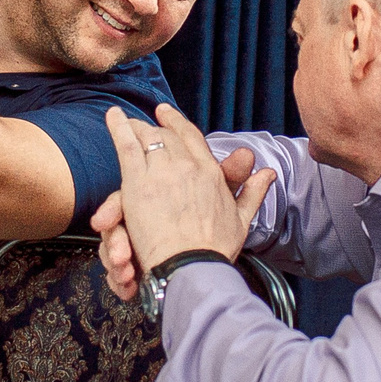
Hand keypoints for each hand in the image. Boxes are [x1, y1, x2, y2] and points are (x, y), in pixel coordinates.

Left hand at [101, 106, 274, 285]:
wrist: (193, 266)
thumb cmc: (214, 250)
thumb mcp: (241, 220)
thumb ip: (253, 192)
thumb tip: (268, 173)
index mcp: (210, 173)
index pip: (191, 138)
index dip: (177, 124)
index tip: (166, 115)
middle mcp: (188, 166)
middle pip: (167, 137)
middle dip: (154, 128)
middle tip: (142, 124)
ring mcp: (162, 171)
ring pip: (147, 138)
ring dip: (134, 128)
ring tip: (122, 119)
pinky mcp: (139, 183)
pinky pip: (127, 146)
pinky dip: (119, 127)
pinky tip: (113, 116)